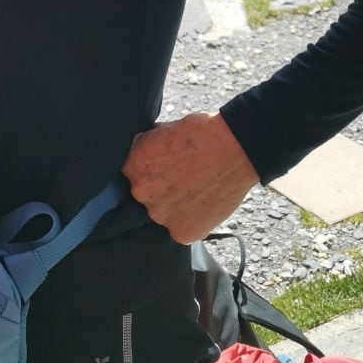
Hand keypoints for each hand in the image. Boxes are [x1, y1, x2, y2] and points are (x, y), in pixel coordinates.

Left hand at [121, 111, 258, 243]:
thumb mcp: (161, 130)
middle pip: (144, 196)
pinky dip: (190, 219)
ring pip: (163, 213)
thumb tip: (140, 153)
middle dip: (159, 189)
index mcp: (132, 165)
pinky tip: (202, 201)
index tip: (159, 167)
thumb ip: (145, 149)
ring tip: (195, 188)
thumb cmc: (201, 133)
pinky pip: (181, 228)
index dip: (145, 170)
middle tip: (180, 177)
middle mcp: (141, 193)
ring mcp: (161, 215)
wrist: (233, 148)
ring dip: (174, 205)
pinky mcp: (182, 233)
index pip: (129, 174)